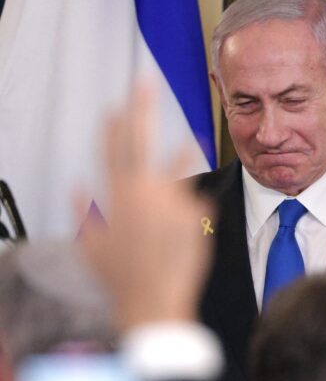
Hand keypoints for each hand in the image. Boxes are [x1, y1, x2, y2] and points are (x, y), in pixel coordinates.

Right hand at [79, 81, 213, 330]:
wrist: (152, 299)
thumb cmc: (117, 278)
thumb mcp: (89, 245)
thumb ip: (83, 212)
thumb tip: (77, 186)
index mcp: (114, 197)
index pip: (111, 152)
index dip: (112, 128)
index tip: (113, 107)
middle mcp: (142, 192)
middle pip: (141, 140)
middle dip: (142, 108)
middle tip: (145, 81)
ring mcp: (170, 200)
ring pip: (178, 166)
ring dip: (182, 150)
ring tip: (193, 135)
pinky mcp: (194, 213)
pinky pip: (194, 207)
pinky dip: (189, 218)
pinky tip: (182, 240)